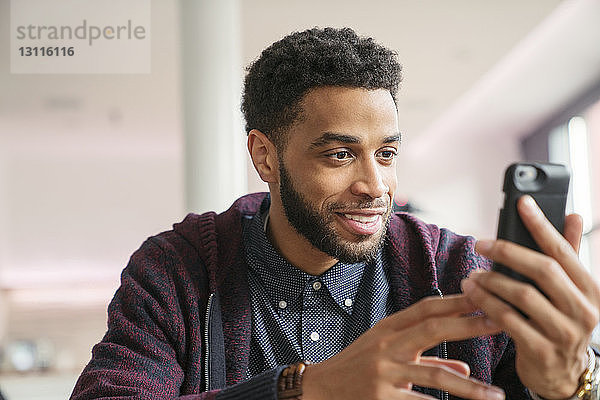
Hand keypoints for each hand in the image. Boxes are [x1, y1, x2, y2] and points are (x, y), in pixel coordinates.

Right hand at [302, 295, 504, 399]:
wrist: (320, 388)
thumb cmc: (357, 368)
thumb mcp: (388, 355)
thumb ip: (428, 359)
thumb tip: (465, 369)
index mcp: (389, 328)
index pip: (427, 308)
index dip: (457, 300)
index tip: (486, 294)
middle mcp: (387, 344)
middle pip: (433, 328)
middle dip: (469, 324)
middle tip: (501, 323)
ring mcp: (384, 370)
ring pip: (433, 373)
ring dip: (469, 387)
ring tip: (496, 395)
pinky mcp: (380, 396)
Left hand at [462, 195, 599, 398]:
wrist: (562, 376)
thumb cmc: (560, 322)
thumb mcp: (570, 292)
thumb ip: (568, 255)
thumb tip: (574, 215)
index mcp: (590, 289)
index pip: (563, 250)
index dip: (542, 225)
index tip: (522, 203)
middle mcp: (583, 310)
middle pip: (542, 270)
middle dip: (507, 252)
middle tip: (480, 243)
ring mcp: (564, 332)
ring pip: (522, 296)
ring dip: (491, 281)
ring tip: (471, 275)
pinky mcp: (542, 351)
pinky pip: (508, 321)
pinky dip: (487, 305)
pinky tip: (473, 296)